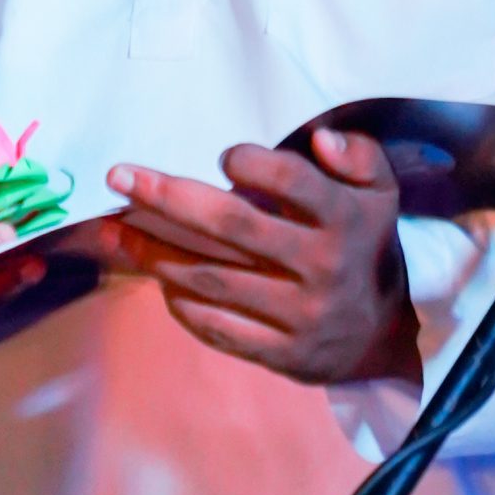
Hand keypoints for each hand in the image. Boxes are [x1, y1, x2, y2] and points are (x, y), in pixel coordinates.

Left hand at [106, 129, 420, 387]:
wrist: (379, 336)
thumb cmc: (362, 242)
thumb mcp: (378, 191)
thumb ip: (358, 156)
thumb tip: (320, 139)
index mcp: (344, 220)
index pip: (293, 182)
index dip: (253, 164)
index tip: (224, 155)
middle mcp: (321, 267)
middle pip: (233, 226)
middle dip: (168, 198)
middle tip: (119, 176)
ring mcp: (299, 316)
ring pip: (214, 279)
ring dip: (156, 253)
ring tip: (115, 230)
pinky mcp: (280, 355)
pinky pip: (219, 328)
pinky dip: (182, 303)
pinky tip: (156, 277)